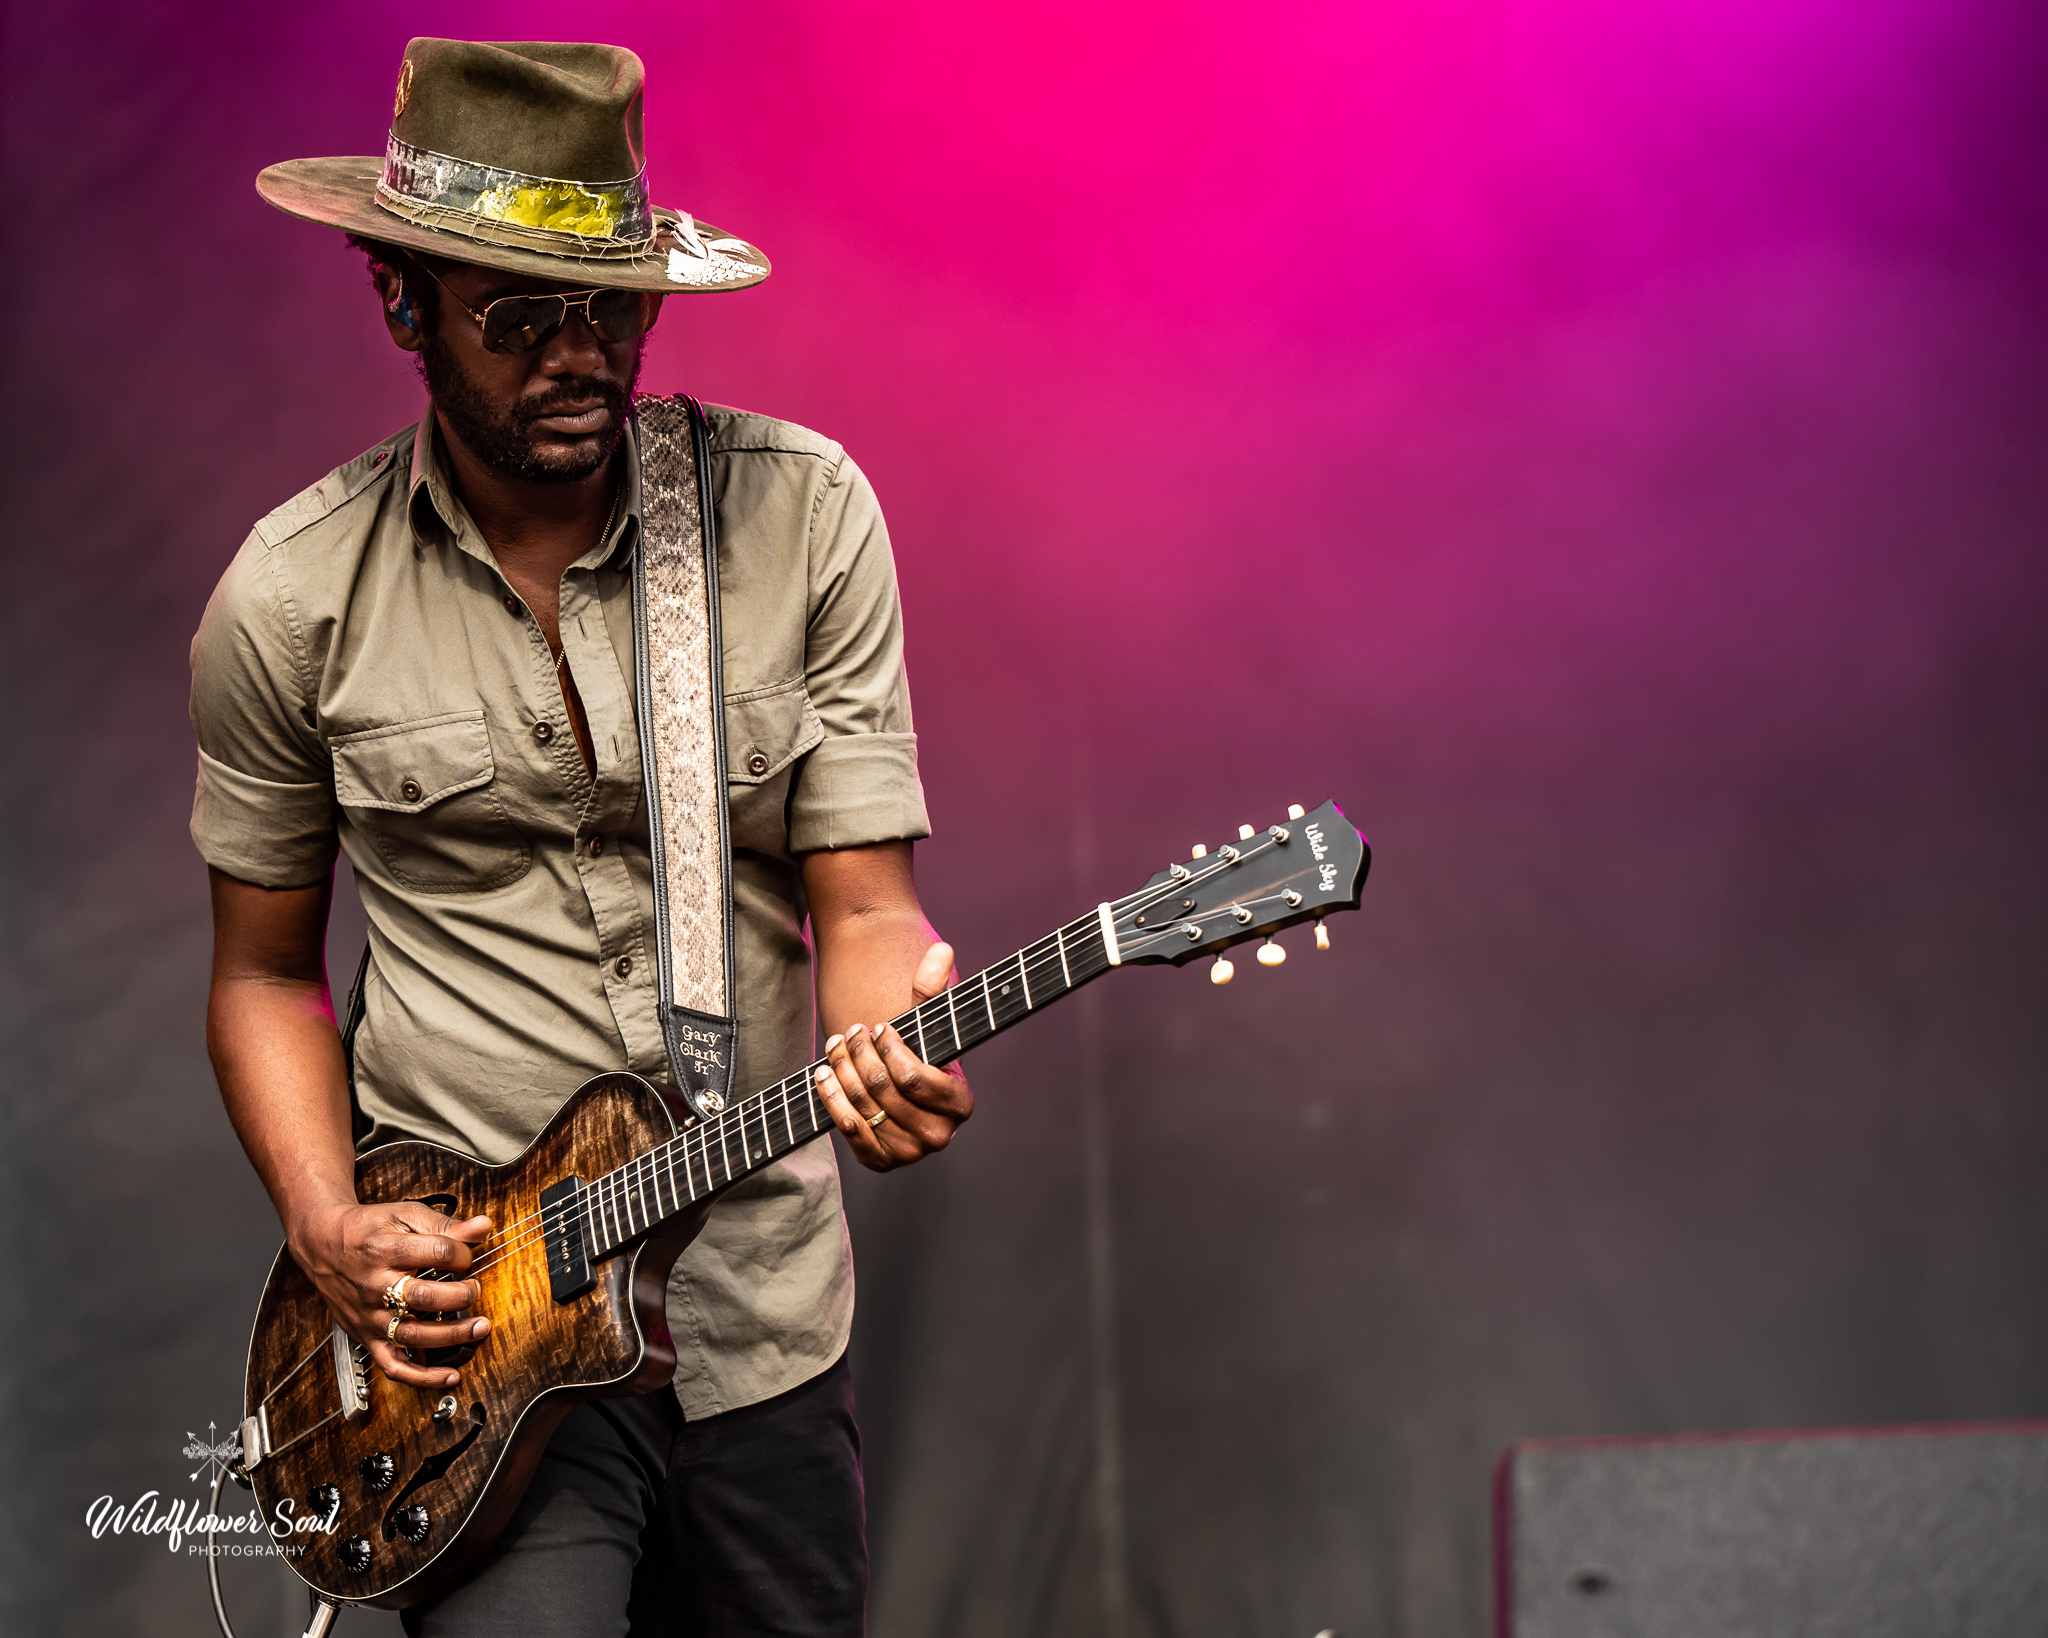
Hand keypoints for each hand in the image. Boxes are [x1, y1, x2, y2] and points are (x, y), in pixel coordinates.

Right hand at [289, 1200, 494, 1388]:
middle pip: (424, 1297)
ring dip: (452, 1336)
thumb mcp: (404, 1215)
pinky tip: (449, 1376)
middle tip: (476, 1289)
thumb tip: (483, 1226)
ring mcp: (369, 1315)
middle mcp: (374, 1285)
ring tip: (480, 1327)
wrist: (321, 1243)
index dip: (462, 1254)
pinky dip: (422, 1377)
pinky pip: (392, 1365)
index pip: (437, 1253)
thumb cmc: (367, 1229)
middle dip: (461, 1295)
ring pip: (413, 1335)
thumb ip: (445, 1224)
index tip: (467, 1255)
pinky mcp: (365, 1336)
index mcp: (385, 1249)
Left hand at [813, 941, 973, 1171]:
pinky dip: (832, 1099)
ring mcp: (909, 1153)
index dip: (891, 1050)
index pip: (916, 1079)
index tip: (880, 1026)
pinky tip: (823, 1074)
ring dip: (843, 1072)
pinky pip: (850, 1130)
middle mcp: (940, 1136)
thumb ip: (932, 987)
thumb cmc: (916, 1047)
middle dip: (862, 1055)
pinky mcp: (880, 1160)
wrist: (895, 1082)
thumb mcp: (925, 1019)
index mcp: (960, 1103)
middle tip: (851, 1032)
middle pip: (885, 1090)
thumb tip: (941, 952)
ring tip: (835, 1046)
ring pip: (864, 1107)